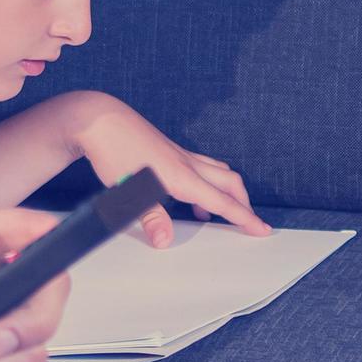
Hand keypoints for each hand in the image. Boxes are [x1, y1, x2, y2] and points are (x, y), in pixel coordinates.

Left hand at [64, 96, 268, 241]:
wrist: (98, 120)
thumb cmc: (113, 153)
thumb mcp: (128, 192)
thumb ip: (151, 217)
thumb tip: (165, 240)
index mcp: (182, 177)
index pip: (222, 202)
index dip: (245, 218)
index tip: (263, 229)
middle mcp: (186, 163)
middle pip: (229, 182)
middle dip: (243, 203)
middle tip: (248, 222)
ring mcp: (178, 154)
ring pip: (216, 170)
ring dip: (226, 190)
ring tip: (217, 213)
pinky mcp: (168, 149)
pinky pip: (199, 165)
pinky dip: (206, 180)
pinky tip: (189, 193)